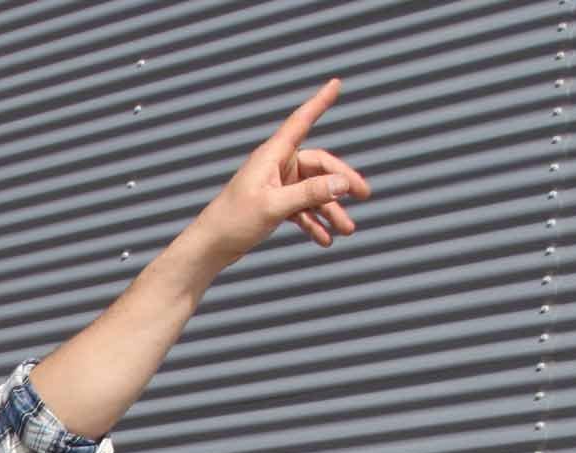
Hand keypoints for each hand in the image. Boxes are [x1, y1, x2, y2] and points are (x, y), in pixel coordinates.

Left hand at [175, 78, 373, 266]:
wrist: (210, 246)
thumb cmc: (234, 221)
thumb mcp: (274, 206)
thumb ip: (310, 193)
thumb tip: (343, 183)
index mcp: (272, 155)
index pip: (301, 121)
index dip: (319, 102)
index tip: (336, 83)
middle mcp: (276, 166)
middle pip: (319, 165)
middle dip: (341, 182)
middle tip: (365, 196)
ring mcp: (277, 185)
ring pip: (314, 191)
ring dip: (331, 209)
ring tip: (346, 230)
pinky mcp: (275, 203)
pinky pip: (303, 208)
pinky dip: (315, 222)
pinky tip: (325, 239)